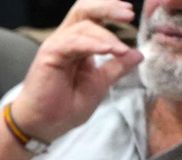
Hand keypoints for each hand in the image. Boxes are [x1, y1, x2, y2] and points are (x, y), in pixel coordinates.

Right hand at [11, 4, 142, 141]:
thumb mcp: (99, 84)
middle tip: (128, 14)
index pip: (93, 16)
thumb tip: (138, 54)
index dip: (111, 10)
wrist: (43, 126)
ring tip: (120, 50)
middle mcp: (66, 40)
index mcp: (78, 44)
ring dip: (106, 35)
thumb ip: (116, 67)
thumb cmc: (64, 107)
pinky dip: (93, 44)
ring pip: (83, 25)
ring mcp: (57, 45)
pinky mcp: (49, 54)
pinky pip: (74, 42)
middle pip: (85, 9)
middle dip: (108, 7)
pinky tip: (109, 51)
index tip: (130, 15)